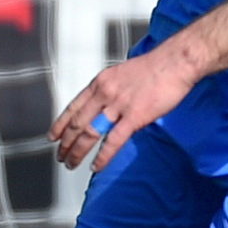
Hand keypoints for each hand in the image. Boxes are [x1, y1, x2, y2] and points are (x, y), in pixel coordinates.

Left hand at [50, 48, 196, 171]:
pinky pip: (114, 141)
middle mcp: (104, 93)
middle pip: (77, 123)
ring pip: (89, 133)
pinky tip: (96, 165)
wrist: (174, 62)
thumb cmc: (154, 67)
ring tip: (72, 163)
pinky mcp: (134, 116)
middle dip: (66, 143)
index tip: (53, 136)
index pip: (73, 107)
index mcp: (100, 82)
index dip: (60, 124)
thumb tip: (105, 107)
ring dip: (78, 151)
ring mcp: (118, 105)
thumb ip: (110, 91)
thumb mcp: (121, 74)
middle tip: (61, 156)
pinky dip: (103, 156)